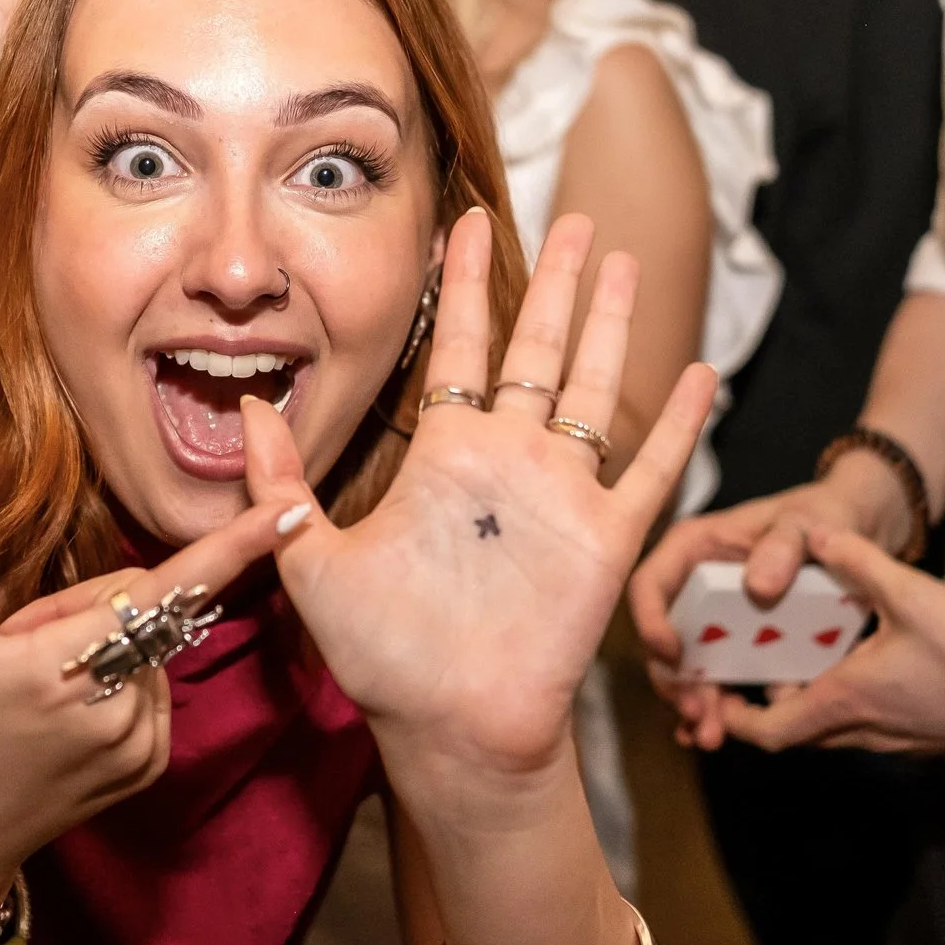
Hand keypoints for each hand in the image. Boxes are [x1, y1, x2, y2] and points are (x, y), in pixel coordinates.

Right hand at [0, 490, 304, 899]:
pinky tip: (70, 710)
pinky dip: (122, 682)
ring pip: (147, 648)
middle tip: (22, 646)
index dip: (232, 550)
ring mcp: (138, 741)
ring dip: (103, 646)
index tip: (293, 514)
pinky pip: (154, 689)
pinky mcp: (148, 764)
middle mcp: (114, 708)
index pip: (160, 593)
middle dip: (86, 608)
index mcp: (64, 669)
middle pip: (137, 608)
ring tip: (40, 684)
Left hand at [239, 208, 717, 817]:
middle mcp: (508, 461)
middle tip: (575, 217)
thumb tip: (244, 404)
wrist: (448, 727)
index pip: (456, 347)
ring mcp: (561, 495)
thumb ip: (281, 483)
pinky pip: (649, 470)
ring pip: (596, 388)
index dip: (464, 285)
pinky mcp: (605, 539)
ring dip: (613, 325)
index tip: (467, 221)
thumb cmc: (381, 657)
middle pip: (540, 348)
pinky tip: (700, 372)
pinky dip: (679, 423)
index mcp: (443, 456)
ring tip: (626, 261)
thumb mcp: (310, 560)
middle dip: (558, 281)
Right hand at [630, 463, 909, 749]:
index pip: (649, 585)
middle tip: (697, 714)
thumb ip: (783, 546)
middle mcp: (691, 585)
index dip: (651, 622)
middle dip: (675, 682)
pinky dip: (715, 705)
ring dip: (694, 703)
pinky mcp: (733, 641)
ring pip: (686, 666)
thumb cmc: (820, 515)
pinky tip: (717, 733)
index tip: (674, 655)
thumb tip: (757, 587)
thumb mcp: (804, 523)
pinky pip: (715, 676)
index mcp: (691, 549)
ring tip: (710, 736)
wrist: (851, 530)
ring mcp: (710, 617)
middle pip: (664, 637)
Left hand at [705, 528, 944, 754]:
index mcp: (845, 702)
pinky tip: (855, 658)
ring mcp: (893, 739)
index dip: (732, 717)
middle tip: (745, 665)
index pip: (767, 731)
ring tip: (796, 653)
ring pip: (828, 727)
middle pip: (792, 731)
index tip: (712, 692)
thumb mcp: (911, 594)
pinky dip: (843, 699)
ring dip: (806, 697)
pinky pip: (863, 723)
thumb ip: (857, 561)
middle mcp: (862, 731)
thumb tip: (817, 534)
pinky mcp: (919, 735)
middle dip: (762, 703)